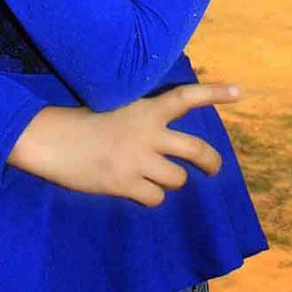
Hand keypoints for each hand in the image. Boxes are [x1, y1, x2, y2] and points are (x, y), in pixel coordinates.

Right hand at [8, 82, 241, 206]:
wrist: (51, 139)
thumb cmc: (82, 120)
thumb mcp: (117, 106)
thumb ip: (144, 119)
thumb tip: (166, 140)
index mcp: (145, 108)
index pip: (186, 97)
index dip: (215, 93)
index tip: (241, 92)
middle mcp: (148, 132)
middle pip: (196, 149)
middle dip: (211, 162)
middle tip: (213, 167)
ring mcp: (138, 160)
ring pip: (177, 180)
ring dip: (169, 181)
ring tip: (151, 175)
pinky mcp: (126, 184)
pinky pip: (156, 198)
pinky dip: (149, 196)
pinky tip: (134, 188)